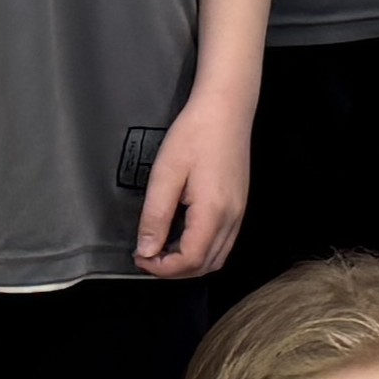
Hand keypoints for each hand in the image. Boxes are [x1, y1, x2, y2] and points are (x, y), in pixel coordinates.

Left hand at [133, 89, 254, 275]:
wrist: (227, 108)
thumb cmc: (196, 134)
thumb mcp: (165, 173)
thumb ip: (155, 216)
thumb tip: (146, 250)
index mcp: (213, 212)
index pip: (189, 260)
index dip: (162, 268)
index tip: (139, 257)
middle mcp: (232, 219)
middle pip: (205, 266)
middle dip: (174, 270)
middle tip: (147, 256)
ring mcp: (239, 213)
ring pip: (217, 257)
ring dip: (189, 262)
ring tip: (162, 248)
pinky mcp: (239, 206)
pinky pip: (223, 242)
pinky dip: (202, 250)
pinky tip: (183, 235)